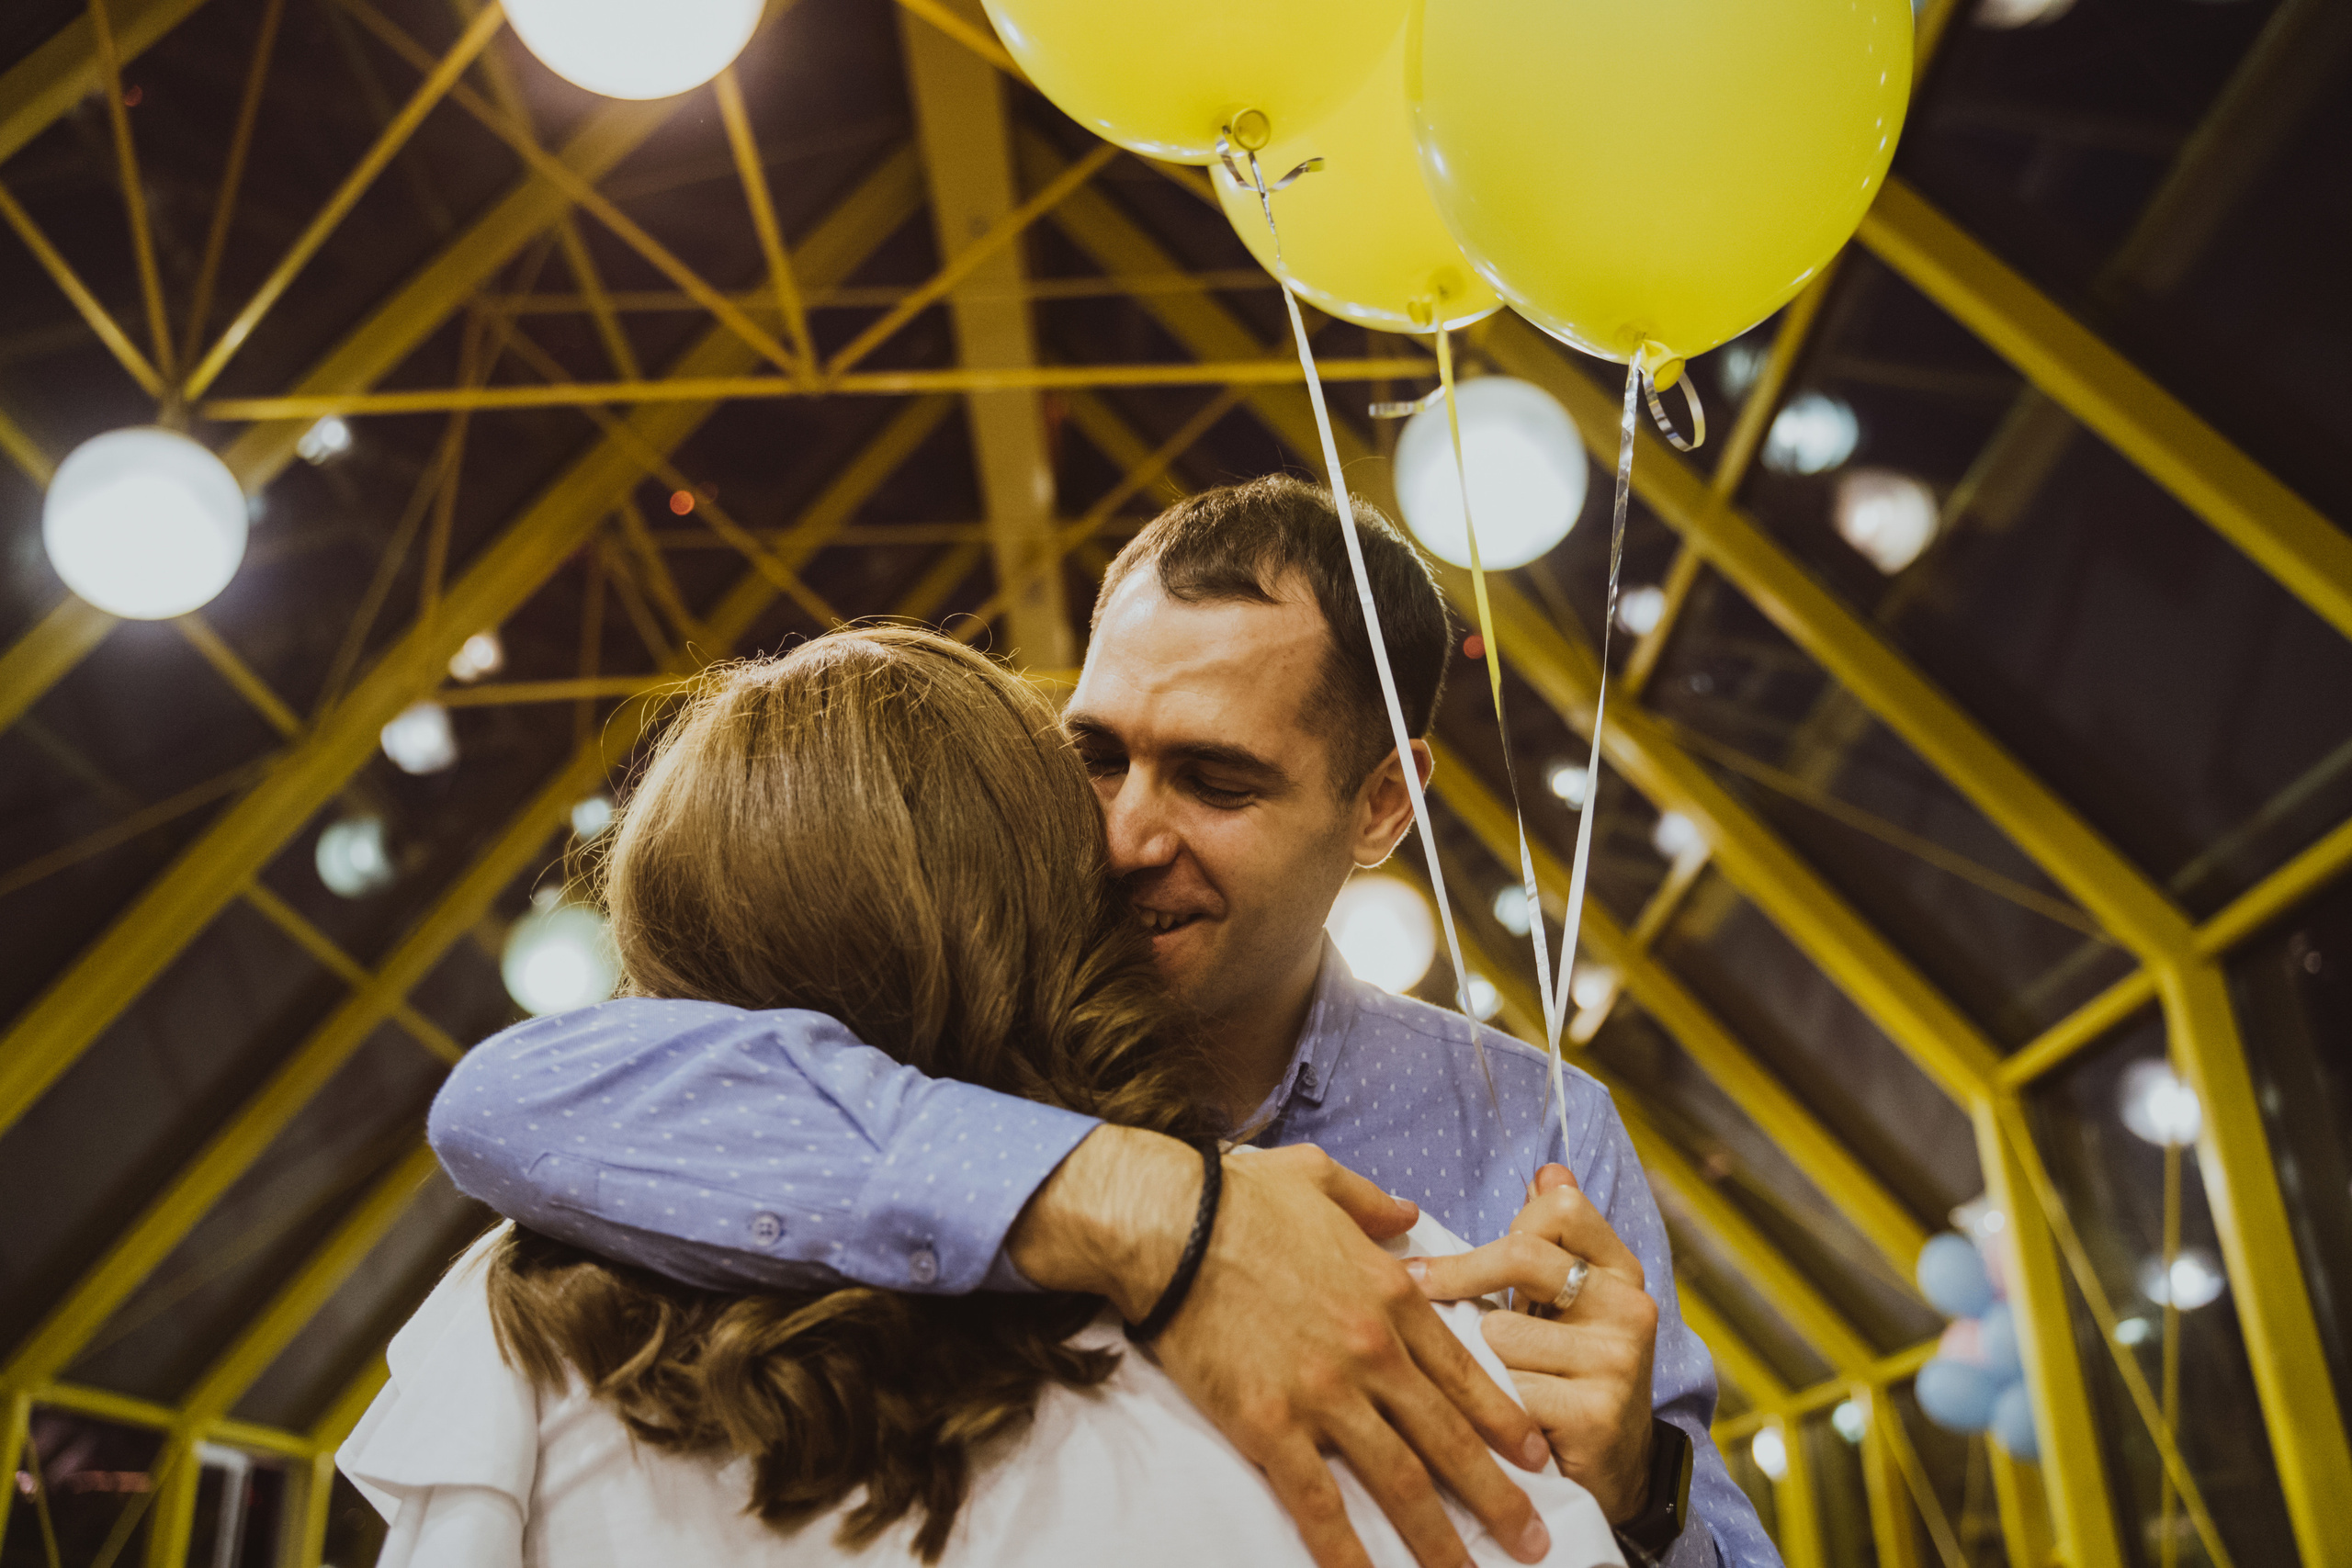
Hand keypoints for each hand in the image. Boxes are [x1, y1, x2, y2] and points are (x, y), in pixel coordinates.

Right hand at [1010, 1128, 1554, 1567]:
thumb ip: (1372, 1202)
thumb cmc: (1237, 1195)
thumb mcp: (1321, 1178)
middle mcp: (1373, 1352)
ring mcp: (1326, 1394)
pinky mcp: (1270, 1425)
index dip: (1505, 1422)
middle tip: (1535, 1541)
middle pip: (1451, 1439)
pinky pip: (1318, 1504)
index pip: (1465, 1373)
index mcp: (1391, 1295)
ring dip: (1440, 1540)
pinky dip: (1347, 1552)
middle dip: (1499, 1497)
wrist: (1168, 1223)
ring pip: (1401, 1482)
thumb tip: (1405, 1211)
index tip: (1537, 1458)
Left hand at [1405, 1162, 1659, 1522]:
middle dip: (1459, 1277)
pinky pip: (1505, 1392)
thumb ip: (1552, 1241)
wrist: (1614, 1475)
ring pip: (1498, 1332)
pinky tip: (1483, 1423)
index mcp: (1621, 1270)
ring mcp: (1619, 1362)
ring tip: (1473, 1380)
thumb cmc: (1568, 1375)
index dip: (1499, 1225)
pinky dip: (1481, 1409)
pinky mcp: (1597, 1415)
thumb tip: (1547, 1170)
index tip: (1446, 1256)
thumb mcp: (1565, 1304)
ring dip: (1470, 1359)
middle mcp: (1630, 1308)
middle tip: (1414, 1290)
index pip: (1560, 1208)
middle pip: (1522, 1256)